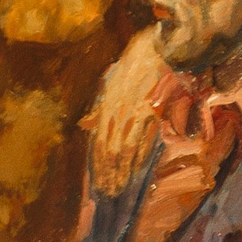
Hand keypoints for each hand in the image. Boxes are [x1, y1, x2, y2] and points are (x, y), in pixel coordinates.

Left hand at [89, 26, 165, 194]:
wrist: (158, 49)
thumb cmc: (136, 66)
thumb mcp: (109, 84)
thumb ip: (98, 108)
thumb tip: (84, 124)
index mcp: (106, 106)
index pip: (98, 143)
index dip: (98, 165)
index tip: (98, 182)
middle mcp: (116, 111)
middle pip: (109, 151)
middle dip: (109, 174)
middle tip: (109, 192)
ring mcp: (132, 113)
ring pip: (123, 150)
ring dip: (122, 171)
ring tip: (120, 188)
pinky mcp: (149, 112)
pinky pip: (143, 140)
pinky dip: (139, 158)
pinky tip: (138, 169)